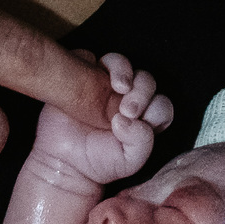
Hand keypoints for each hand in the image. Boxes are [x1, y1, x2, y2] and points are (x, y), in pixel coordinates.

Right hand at [32, 52, 173, 186]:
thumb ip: (142, 142)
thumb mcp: (129, 162)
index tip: (139, 123)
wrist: (64, 162)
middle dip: (143, 93)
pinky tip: (104, 81)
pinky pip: (103, 60)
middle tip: (128, 111)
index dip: (156, 110)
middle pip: (146, 82)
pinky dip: (112, 66)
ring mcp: (106, 87)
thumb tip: (129, 119)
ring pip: (126, 66)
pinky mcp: (87, 75)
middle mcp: (127, 100)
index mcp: (143, 120)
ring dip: (128, 74)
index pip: (161, 106)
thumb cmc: (97, 163)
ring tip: (121, 88)